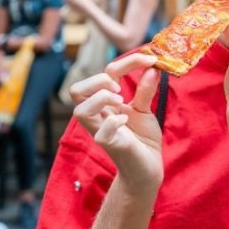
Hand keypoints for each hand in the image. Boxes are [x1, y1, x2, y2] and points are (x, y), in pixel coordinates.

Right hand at [70, 53, 162, 191]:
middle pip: (76, 90)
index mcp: (105, 104)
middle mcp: (98, 116)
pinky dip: (113, 122)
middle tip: (120, 89)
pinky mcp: (110, 146)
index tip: (150, 59)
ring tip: (122, 103)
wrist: (149, 168)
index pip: (105, 73)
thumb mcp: (145, 110)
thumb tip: (152, 68)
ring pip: (80, 110)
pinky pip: (100, 133)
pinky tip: (125, 122)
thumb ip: (145, 90)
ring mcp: (101, 131)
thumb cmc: (143, 139)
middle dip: (99, 80)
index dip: (128, 61)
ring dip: (102, 99)